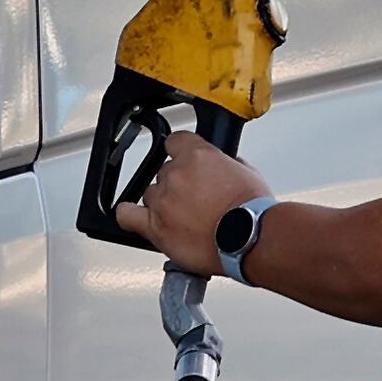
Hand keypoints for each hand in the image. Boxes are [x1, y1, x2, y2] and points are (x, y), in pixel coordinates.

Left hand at [117, 125, 267, 275]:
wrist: (251, 239)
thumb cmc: (253, 211)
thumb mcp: (246, 172)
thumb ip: (226, 164)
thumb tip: (222, 167)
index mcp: (197, 155)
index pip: (175, 141)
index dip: (181, 152)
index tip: (185, 160)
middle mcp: (176, 174)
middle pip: (165, 173)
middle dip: (178, 184)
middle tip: (196, 200)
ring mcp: (163, 201)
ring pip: (151, 195)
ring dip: (163, 203)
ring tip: (183, 218)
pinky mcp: (156, 227)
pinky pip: (128, 216)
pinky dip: (128, 215)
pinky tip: (135, 216)